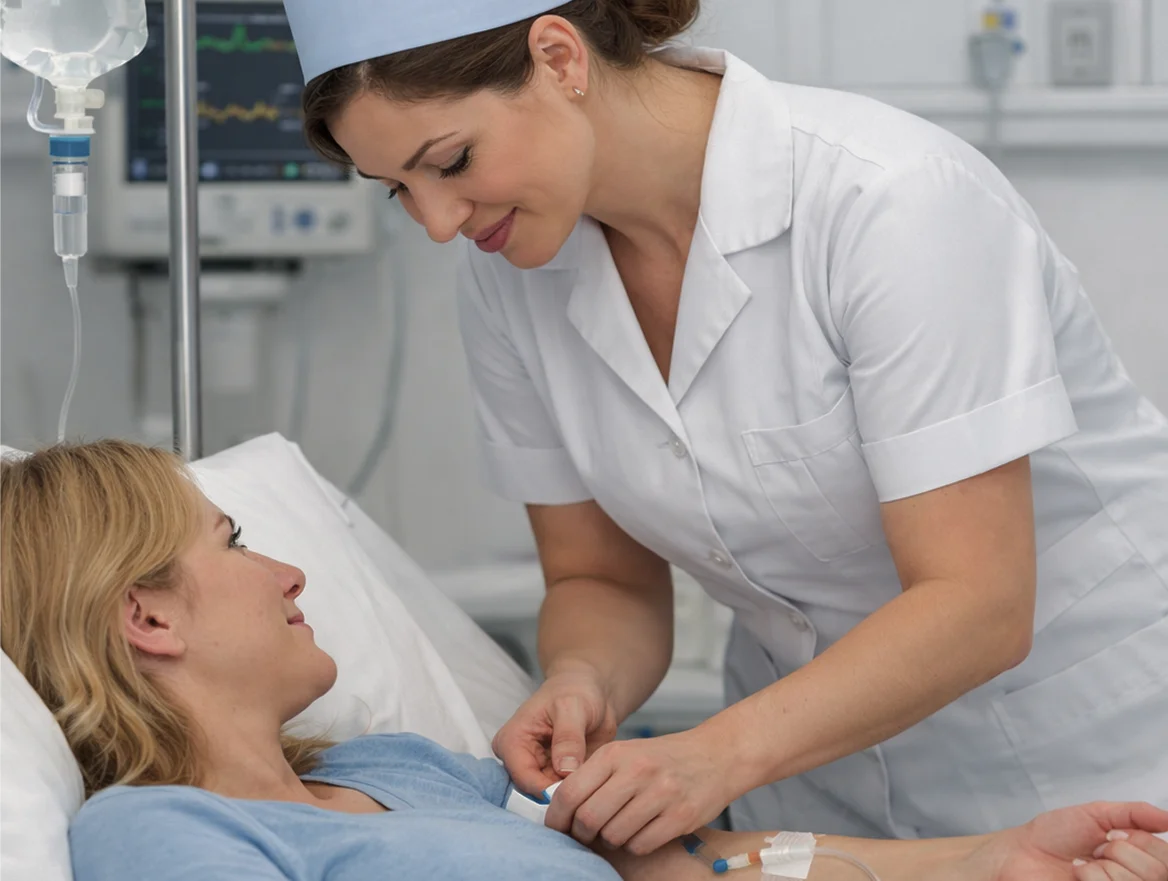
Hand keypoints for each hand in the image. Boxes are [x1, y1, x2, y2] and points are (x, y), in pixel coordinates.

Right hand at [493, 664, 618, 794]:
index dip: (549, 789)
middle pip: (534, 792)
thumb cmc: (576, 692)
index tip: (577, 788)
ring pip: (549, 797)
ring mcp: (535, 770)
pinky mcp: (552, 777)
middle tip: (589, 788)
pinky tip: (593, 781)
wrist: (591, 692)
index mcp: (511, 741)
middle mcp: (518, 760)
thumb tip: (565, 770)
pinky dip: (578, 791)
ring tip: (593, 782)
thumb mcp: (573, 708)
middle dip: (561, 795)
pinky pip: (563, 794)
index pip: (523, 778)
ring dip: (571, 794)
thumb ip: (568, 738)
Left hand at [544, 728, 736, 855]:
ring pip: (613, 836)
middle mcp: (636, 771)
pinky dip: (636, 845)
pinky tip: (644, 831)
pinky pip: (641, 846)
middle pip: (588, 819)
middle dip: (583, 833)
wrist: (715, 755)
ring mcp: (660, 793)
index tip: (557, 828)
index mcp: (615, 753)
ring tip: (623, 827)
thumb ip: (593, 776)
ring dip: (612, 839)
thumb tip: (559, 809)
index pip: (569, 793)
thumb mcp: (625, 753)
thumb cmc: (662, 758)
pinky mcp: (681, 816)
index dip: (557, 818)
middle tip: (589, 834)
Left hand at [973, 802, 1167, 880]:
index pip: (1167, 857)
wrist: (1020, 853)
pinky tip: (1077, 876)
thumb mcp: (1097, 814)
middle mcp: (1133, 878)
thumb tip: (1167, 818)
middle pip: (1157, 872)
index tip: (1113, 834)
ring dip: (1103, 867)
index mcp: (1138, 859)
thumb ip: (1135, 813)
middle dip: (1120, 851)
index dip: (1140, 841)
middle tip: (1095, 849)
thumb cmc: (1054, 834)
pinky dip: (1093, 878)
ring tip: (1082, 865)